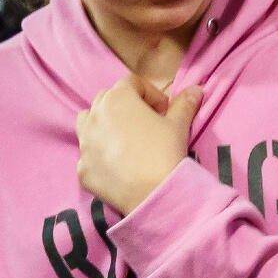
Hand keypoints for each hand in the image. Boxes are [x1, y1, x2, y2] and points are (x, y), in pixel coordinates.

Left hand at [75, 73, 199, 214]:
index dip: (150, 94)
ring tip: (124, 141)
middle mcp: (94, 116)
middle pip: (106, 99)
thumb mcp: (179, 125)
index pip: (132, 83)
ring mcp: (85, 143)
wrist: (153, 194)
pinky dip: (100, 156)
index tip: (164, 111)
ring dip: (103, 125)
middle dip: (125, 106)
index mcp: (117, 98)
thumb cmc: (165, 152)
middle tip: (145, 124)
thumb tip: (196, 89)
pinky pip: (89, 155)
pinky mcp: (82, 169)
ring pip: (88, 122)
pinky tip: (118, 167)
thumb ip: (184, 103)